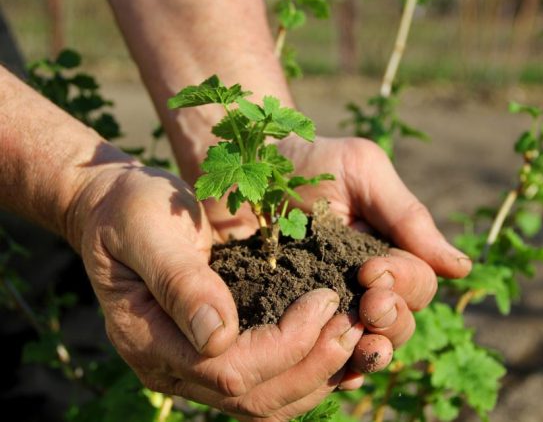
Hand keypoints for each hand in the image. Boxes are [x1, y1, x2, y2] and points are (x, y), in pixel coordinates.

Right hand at [68, 164, 362, 419]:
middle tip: (354, 324)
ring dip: (315, 376)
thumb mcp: (149, 230)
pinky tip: (332, 346)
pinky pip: (263, 385)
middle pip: (253, 397)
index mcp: (148, 338)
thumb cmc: (131, 210)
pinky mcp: (212, 355)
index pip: (228, 368)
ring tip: (354, 337)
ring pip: (263, 403)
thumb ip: (180, 281)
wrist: (117, 210)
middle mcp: (170, 366)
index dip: (285, 344)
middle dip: (311, 365)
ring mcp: (191, 366)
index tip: (324, 300)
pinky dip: (303, 373)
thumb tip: (218, 335)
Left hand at [203, 136, 470, 372]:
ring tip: (360, 344)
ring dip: (371, 350)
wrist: (245, 167)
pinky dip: (337, 370)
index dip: (404, 283)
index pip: (417, 285)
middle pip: (398, 323)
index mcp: (387, 252)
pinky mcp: (293, 321)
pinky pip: (324, 359)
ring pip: (367, 346)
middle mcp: (363, 285)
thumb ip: (408, 216)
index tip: (370, 269)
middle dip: (391, 319)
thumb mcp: (362, 171)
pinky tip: (337, 372)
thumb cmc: (309, 162)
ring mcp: (329, 306)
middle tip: (368, 303)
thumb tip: (461, 268)